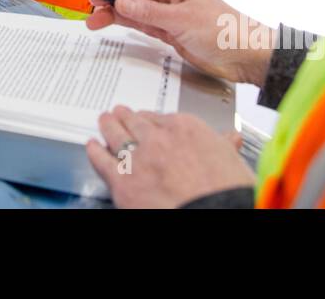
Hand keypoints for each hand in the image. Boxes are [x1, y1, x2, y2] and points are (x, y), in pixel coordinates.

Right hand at [84, 0, 272, 85]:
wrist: (247, 56)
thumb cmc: (224, 31)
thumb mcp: (181, 20)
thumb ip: (148, 12)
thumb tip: (121, 2)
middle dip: (111, 3)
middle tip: (90, 12)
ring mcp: (172, 17)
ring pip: (137, 13)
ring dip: (117, 17)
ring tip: (94, 23)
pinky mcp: (173, 34)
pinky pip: (146, 26)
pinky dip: (130, 26)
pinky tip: (116, 26)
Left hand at [86, 105, 255, 207]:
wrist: (211, 213)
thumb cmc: (226, 193)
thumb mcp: (233, 163)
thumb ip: (224, 147)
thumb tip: (231, 139)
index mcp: (186, 128)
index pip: (162, 118)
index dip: (152, 120)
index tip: (149, 120)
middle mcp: (159, 138)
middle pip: (136, 122)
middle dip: (127, 117)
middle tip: (120, 112)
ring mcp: (138, 157)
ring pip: (116, 135)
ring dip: (109, 126)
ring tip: (105, 120)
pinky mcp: (122, 180)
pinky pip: (102, 161)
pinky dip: (95, 152)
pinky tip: (91, 147)